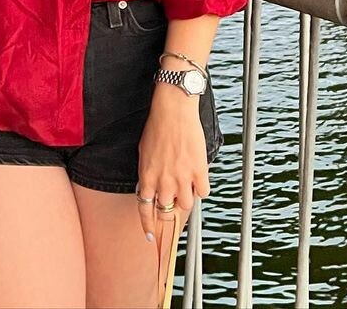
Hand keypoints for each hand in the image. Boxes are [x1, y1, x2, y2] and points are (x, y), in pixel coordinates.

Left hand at [135, 84, 209, 241]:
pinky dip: (200, 188)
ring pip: (186, 205)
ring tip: (186, 185)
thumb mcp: (143, 152)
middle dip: (169, 209)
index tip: (150, 236)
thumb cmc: (157, 127)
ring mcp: (182, 177)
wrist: (174, 110)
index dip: (148, 226)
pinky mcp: (199, 170)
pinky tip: (198, 177)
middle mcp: (164, 181)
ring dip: (186, 199)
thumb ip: (147, 174)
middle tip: (173, 200)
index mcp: (147, 176)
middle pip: (167, 211)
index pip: (145, 210)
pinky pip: (203, 192)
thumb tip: (151, 189)